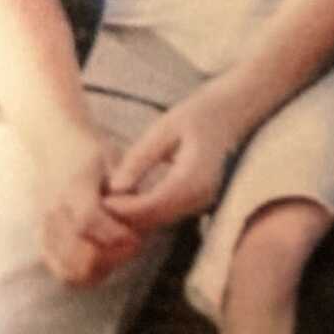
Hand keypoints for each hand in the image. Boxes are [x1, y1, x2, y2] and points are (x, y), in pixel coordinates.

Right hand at [39, 127, 142, 286]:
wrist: (54, 147)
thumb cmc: (90, 153)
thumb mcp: (112, 158)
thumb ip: (125, 184)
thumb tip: (139, 212)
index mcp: (73, 186)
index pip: (88, 221)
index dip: (114, 236)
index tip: (137, 238)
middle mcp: (54, 211)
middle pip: (78, 254)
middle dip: (112, 257)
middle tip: (134, 244)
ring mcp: (45, 228)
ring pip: (69, 270)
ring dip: (100, 268)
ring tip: (119, 251)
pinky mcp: (43, 241)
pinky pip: (62, 271)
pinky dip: (85, 273)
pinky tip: (104, 257)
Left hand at [104, 85, 238, 232]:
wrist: (237, 110)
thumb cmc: (202, 112)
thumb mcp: (166, 128)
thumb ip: (140, 159)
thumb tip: (114, 188)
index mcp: (194, 179)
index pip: (150, 207)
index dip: (121, 207)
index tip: (98, 196)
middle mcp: (200, 198)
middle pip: (154, 222)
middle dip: (123, 217)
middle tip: (97, 202)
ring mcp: (202, 203)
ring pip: (159, 222)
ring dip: (133, 216)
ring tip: (108, 199)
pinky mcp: (199, 201)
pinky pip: (167, 214)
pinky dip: (146, 211)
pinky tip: (128, 197)